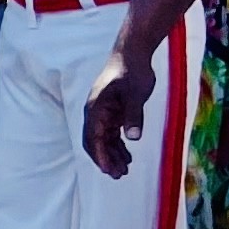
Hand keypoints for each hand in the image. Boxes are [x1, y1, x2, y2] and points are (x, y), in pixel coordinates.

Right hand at [81, 44, 153, 176]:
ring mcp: (104, 113)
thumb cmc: (132, 70)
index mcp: (96, 108)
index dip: (100, 155)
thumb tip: (132, 137)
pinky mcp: (113, 112)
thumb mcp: (135, 93)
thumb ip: (133, 115)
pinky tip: (127, 156)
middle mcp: (96, 113)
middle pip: (96, 142)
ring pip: (104, 140)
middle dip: (106, 159)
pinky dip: (118, 146)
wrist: (132, 53)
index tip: (109, 170)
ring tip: (125, 170)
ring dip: (113, 155)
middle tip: (119, 175)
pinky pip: (112, 134)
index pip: (93, 137)